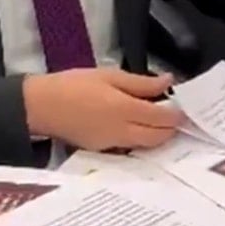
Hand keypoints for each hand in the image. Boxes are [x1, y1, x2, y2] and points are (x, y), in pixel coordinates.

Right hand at [23, 69, 181, 151]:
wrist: (42, 106)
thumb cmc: (73, 84)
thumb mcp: (108, 75)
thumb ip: (141, 82)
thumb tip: (168, 82)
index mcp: (124, 108)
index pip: (162, 117)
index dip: (176, 113)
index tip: (182, 106)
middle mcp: (122, 131)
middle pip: (159, 137)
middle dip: (171, 128)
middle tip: (174, 115)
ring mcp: (113, 144)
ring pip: (146, 145)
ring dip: (157, 135)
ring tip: (156, 119)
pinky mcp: (103, 150)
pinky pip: (130, 148)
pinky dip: (139, 139)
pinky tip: (136, 126)